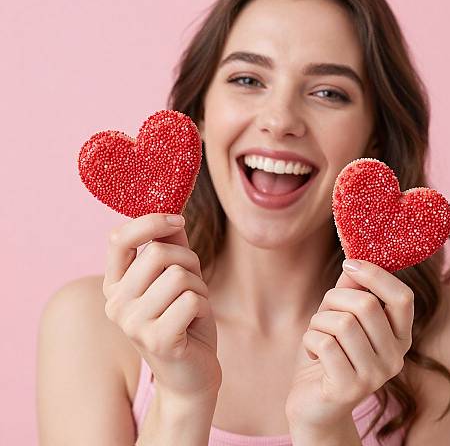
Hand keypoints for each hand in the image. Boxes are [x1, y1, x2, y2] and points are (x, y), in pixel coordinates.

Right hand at [103, 213, 221, 402]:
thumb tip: (170, 208)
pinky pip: (191, 299)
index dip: (151, 222)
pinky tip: (195, 322)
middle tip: (192, 283)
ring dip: (198, 286)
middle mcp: (116, 304)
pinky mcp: (157, 340)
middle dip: (188, 261)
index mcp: (115, 285)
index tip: (178, 221)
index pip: (119, 238)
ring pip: (178, 275)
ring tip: (193, 306)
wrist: (191, 372)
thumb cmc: (183, 317)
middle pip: (158, 253)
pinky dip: (203, 305)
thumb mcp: (176, 274)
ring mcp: (133, 325)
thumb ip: (169, 242)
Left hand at [285, 258, 413, 433]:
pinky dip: (310, 339)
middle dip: (333, 299)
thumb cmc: (329, 353)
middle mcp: (395, 358)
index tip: (349, 265)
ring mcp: (374, 376)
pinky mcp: (349, 388)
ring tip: (317, 335)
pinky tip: (313, 352)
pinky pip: (324, 343)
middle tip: (323, 313)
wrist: (314, 403)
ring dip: (319, 321)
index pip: (403, 297)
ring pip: (342, 323)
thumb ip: (351, 289)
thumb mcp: (341, 315)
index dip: (376, 274)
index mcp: (400, 336)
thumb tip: (355, 259)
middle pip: (366, 305)